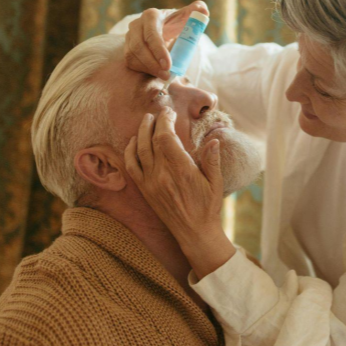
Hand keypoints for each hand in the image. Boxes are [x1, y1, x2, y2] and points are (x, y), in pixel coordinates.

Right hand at [124, 0, 209, 79]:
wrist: (164, 30)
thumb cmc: (176, 24)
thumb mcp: (187, 17)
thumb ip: (196, 12)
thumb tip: (203, 11)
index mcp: (151, 15)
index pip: (151, 33)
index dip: (158, 50)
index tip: (168, 65)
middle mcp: (136, 25)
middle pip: (138, 46)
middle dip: (153, 63)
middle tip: (167, 74)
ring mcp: (129, 37)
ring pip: (133, 56)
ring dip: (149, 68)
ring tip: (165, 76)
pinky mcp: (127, 49)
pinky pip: (131, 62)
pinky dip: (144, 70)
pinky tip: (156, 73)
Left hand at [124, 106, 235, 277]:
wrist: (194, 233)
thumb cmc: (208, 207)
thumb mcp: (216, 183)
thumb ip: (212, 161)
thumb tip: (214, 140)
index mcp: (182, 170)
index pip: (166, 138)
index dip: (165, 121)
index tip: (170, 113)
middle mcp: (163, 175)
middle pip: (151, 140)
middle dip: (154, 122)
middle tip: (159, 112)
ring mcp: (151, 182)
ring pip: (139, 150)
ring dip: (140, 132)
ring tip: (146, 120)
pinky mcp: (145, 190)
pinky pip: (132, 166)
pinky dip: (130, 151)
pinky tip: (133, 141)